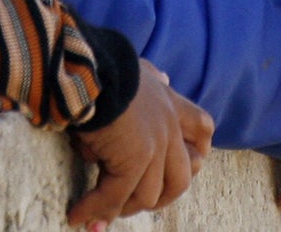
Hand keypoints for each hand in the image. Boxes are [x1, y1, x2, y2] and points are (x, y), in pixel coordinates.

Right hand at [67, 61, 211, 226]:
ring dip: (121, 208)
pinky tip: (78, 214)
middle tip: (133, 203)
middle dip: (159, 197)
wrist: (91, 67)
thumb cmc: (105, 66)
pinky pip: (115, 197)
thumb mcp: (137, 69)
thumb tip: (164, 78)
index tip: (175, 170)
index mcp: (171, 102)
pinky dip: (95, 210)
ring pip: (147, 196)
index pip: (202, 131)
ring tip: (98, 211)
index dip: (195, 155)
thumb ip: (152, 77)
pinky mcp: (134, 159)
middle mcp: (169, 126)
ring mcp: (155, 145)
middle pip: (181, 178)